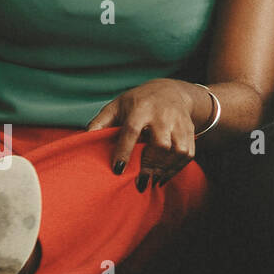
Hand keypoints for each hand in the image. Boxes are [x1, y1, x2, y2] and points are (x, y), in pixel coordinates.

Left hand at [86, 79, 209, 189]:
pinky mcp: (190, 130)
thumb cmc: (137, 102)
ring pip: (177, 150)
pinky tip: (164, 176)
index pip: (132, 130)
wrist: (171, 91)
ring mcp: (179, 122)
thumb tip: (83, 141)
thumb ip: (100, 122)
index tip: (118, 170)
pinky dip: (177, 168)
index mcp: (140, 108)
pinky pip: (188, 154)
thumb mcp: (116, 105)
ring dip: (165, 169)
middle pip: (160, 143)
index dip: (125, 150)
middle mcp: (163, 115)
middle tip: (140, 182)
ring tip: (152, 181)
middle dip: (150, 165)